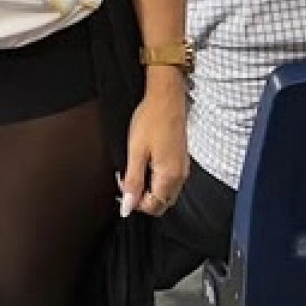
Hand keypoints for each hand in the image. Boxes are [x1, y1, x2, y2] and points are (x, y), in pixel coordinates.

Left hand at [119, 78, 190, 217]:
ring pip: (165, 194)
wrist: (166, 97)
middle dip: (142, 199)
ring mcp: (182, 168)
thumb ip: (132, 182)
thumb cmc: (151, 119)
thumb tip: (127, 207)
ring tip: (134, 170)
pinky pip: (169, 182)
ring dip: (149, 190)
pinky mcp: (181, 160)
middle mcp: (179, 176)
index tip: (123, 185)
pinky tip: (145, 165)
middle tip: (127, 180)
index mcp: (169, 177)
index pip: (152, 207)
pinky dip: (156, 181)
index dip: (134, 202)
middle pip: (161, 204)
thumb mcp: (135, 151)